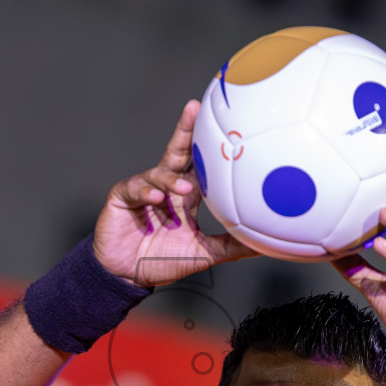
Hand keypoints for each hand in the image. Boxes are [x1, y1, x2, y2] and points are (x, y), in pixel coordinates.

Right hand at [93, 100, 254, 287]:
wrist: (128, 275)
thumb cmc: (163, 260)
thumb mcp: (204, 254)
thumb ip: (231, 246)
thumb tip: (263, 244)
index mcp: (187, 194)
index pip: (201, 164)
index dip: (210, 144)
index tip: (228, 126)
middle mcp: (166, 186)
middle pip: (178, 151)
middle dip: (186, 130)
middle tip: (195, 110)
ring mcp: (143, 188)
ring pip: (158, 172)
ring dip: (171, 179)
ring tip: (184, 188)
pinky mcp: (122, 196)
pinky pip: (135, 188)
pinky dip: (146, 192)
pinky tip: (156, 198)